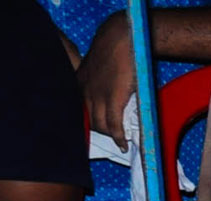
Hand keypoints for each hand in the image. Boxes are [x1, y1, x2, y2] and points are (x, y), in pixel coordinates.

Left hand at [76, 12, 137, 152]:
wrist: (120, 38)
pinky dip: (119, 137)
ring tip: (120, 141)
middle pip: (89, 121)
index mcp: (79, 84)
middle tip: (112, 138)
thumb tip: (111, 93)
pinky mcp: (112, 99)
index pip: (79, 110)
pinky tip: (123, 144)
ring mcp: (97, 96)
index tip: (97, 130)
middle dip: (100, 132)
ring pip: (100, 125)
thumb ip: (101, 82)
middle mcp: (84, 91)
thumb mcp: (99, 68)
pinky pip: (114, 125)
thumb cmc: (113, 49)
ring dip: (111, 136)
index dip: (88, 122)